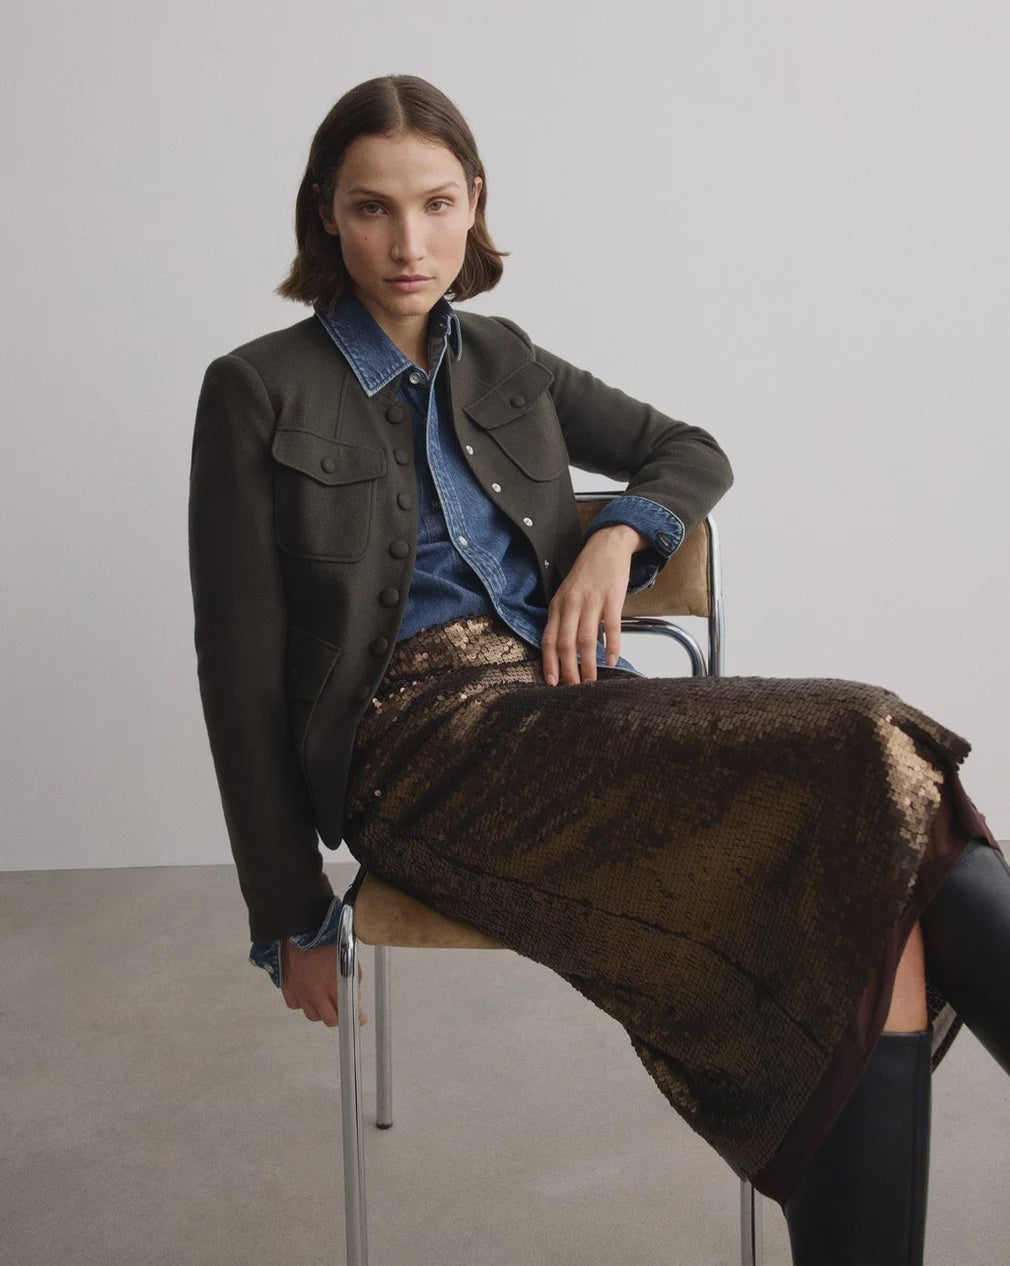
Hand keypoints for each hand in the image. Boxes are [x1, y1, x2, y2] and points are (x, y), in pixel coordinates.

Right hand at [280, 940, 367, 1026]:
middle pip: (329, 1019)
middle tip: (343, 1012)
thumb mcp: (348, 956)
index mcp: (332, 984)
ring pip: (312, 1015)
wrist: (300, 928)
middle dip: (339, 1017)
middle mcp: (315, 992)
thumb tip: (354, 992)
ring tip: (326, 1003)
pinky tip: (308, 996)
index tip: (360, 1018)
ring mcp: (300, 991)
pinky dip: (303, 1004)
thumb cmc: (324, 937)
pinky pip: (295, 1005)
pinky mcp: (287, 988)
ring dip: (321, 1012)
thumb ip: (353, 977)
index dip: (356, 1017)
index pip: (347, 1011)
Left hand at [541, 524, 645, 684]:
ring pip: (586, 639)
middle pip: (565, 643)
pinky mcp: (611, 598)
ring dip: (588, 664)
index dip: (549, 663)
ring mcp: (591, 601)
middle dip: (567, 670)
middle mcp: (571, 604)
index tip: (551, 683)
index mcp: (557, 605)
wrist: (606, 546)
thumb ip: (562, 618)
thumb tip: (562, 650)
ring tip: (590, 682)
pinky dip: (612, 645)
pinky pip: (611, 626)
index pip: (548, 639)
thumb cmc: (586, 574)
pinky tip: (613, 660)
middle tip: (572, 689)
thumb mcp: (566, 594)